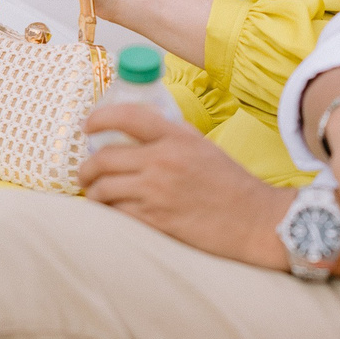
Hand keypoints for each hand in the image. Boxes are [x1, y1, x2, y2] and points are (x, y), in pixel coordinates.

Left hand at [79, 99, 288, 259]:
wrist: (254, 220)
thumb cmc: (230, 182)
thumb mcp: (202, 145)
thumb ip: (171, 134)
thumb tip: (137, 127)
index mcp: (175, 138)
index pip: (126, 117)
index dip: (99, 118)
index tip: (87, 126)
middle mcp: (162, 162)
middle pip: (103, 158)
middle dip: (85, 168)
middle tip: (84, 173)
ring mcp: (157, 193)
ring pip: (103, 190)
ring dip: (93, 193)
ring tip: (96, 195)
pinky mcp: (156, 221)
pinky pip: (116, 214)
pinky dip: (109, 213)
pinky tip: (113, 212)